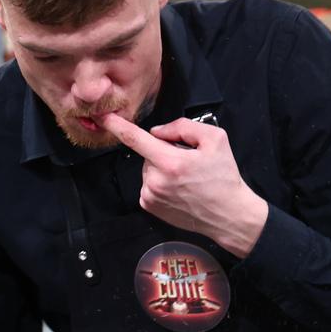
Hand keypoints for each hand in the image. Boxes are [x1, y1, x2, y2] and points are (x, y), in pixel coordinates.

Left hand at [101, 112, 269, 256]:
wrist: (229, 215)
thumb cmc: (224, 177)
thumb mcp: (215, 139)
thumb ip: (183, 127)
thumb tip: (158, 131)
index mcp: (170, 162)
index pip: (135, 139)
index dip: (116, 125)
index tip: (102, 117)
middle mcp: (155, 181)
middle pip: (148, 153)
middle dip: (163, 152)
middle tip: (188, 163)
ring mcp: (150, 196)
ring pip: (148, 169)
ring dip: (162, 168)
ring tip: (186, 179)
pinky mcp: (149, 206)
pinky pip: (148, 184)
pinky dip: (160, 182)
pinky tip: (179, 189)